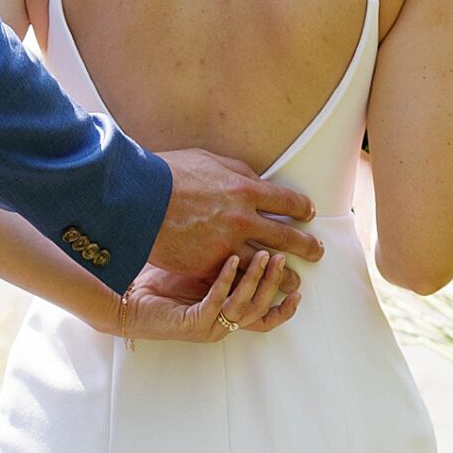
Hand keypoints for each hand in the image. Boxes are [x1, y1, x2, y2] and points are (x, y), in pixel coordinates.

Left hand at [118, 251, 296, 345]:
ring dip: (259, 278)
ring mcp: (210, 325)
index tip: (303, 270)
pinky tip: (234, 258)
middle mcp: (224, 323)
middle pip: (263, 306)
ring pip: (246, 306)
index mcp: (227, 310)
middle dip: (279, 279)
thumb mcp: (198, 262)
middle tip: (291, 255)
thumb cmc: (159, 280)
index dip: (287, 294)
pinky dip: (227, 280)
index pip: (268, 310)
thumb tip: (247, 219)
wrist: (123, 302)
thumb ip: (223, 250)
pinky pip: (217, 302)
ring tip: (268, 254)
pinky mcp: (192, 324)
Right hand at [150, 148, 321, 279]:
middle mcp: (242, 218)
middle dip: (307, 246)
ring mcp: (226, 245)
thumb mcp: (209, 161)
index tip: (309, 214)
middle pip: (287, 236)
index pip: (287, 201)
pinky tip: (259, 291)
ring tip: (296, 283)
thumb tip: (257, 181)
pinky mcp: (207, 265)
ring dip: (286, 276)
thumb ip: (237, 173)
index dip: (302, 209)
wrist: (135, 199)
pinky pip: (237, 279)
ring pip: (268, 266)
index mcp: (245, 189)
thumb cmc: (167, 174)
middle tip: (317, 252)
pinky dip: (251, 286)